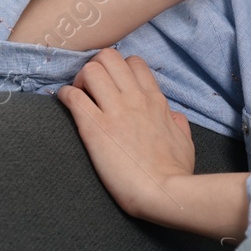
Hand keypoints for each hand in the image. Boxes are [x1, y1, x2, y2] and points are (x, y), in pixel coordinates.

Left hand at [55, 48, 194, 219]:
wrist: (163, 192)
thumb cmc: (175, 172)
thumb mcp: (185, 142)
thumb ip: (178, 123)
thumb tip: (174, 116)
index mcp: (155, 101)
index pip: (134, 63)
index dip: (119, 69)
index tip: (112, 85)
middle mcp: (135, 99)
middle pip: (109, 57)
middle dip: (96, 67)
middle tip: (90, 87)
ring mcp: (115, 111)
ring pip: (90, 70)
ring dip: (79, 79)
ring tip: (78, 95)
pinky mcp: (95, 128)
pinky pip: (73, 97)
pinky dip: (65, 96)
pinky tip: (65, 105)